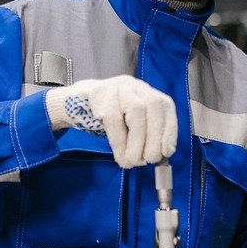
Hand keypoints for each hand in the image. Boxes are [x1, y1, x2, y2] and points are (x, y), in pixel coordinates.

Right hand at [44, 75, 176, 168]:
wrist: (77, 104)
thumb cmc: (111, 117)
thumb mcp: (131, 124)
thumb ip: (146, 136)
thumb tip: (160, 156)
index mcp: (148, 92)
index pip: (166, 107)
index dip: (169, 130)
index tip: (167, 152)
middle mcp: (136, 86)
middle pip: (153, 106)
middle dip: (154, 138)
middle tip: (149, 160)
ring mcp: (118, 87)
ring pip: (135, 110)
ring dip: (137, 141)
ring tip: (133, 161)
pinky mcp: (99, 93)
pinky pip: (113, 118)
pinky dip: (119, 141)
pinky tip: (119, 155)